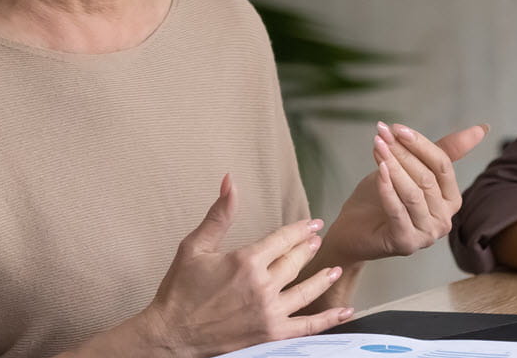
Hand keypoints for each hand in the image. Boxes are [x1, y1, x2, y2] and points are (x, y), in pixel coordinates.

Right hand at [138, 176, 352, 357]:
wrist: (171, 334)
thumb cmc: (179, 291)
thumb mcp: (195, 247)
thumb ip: (219, 214)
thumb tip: (230, 181)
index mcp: (246, 261)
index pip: (282, 239)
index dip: (299, 230)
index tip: (312, 224)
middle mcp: (262, 285)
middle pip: (295, 262)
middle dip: (308, 249)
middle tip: (316, 241)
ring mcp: (269, 312)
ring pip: (305, 291)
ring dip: (322, 278)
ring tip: (333, 269)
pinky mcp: (270, 334)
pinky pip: (306, 327)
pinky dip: (328, 319)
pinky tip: (344, 312)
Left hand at [327, 122, 488, 262]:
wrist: (353, 231)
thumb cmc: (382, 199)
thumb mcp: (411, 170)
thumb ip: (441, 151)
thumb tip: (482, 128)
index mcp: (451, 200)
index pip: (442, 165)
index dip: (420, 144)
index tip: (396, 128)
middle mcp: (444, 220)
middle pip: (427, 178)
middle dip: (403, 152)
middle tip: (382, 134)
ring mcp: (427, 235)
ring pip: (413, 193)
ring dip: (394, 166)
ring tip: (377, 146)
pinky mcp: (406, 243)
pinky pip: (398, 210)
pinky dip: (387, 188)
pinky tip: (379, 169)